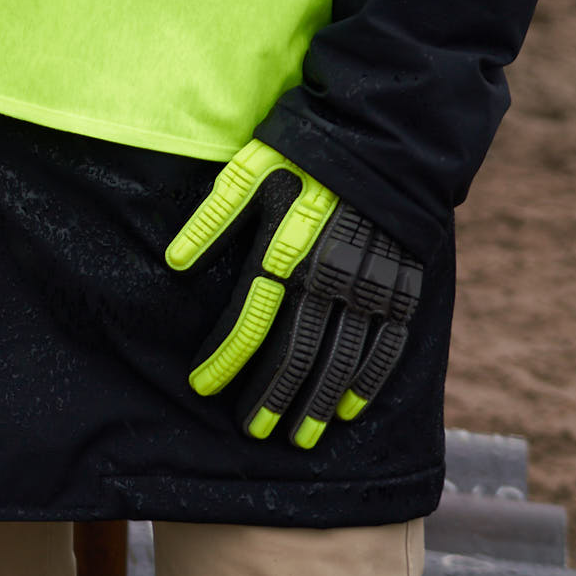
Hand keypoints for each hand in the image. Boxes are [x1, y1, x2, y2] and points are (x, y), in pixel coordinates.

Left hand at [163, 141, 423, 447]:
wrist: (381, 138)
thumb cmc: (302, 154)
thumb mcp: (247, 173)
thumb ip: (211, 221)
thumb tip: (173, 264)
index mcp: (285, 248)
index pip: (248, 319)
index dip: (224, 358)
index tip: (203, 388)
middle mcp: (328, 274)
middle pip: (295, 350)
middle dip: (270, 396)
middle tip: (253, 431)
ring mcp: (369, 284)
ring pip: (340, 359)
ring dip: (318, 403)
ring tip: (299, 437)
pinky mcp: (402, 287)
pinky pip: (386, 346)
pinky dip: (367, 381)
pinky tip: (350, 410)